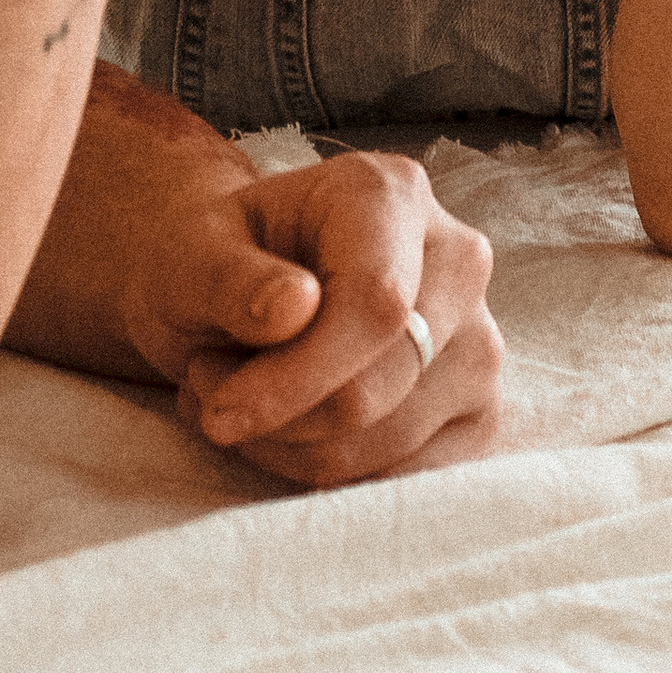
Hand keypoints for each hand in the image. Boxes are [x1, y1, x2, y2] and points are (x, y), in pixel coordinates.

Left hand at [123, 148, 501, 487]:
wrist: (237, 290)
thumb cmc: (215, 261)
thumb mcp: (192, 251)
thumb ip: (231, 275)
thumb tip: (295, 307)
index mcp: (391, 194)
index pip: (377, 303)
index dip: (300, 375)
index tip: (222, 412)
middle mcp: (457, 258)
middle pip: (384, 382)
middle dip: (283, 415)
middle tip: (209, 389)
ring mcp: (479, 338)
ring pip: (392, 441)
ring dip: (295, 447)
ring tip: (239, 398)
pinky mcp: (478, 409)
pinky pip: (409, 477)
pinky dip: (333, 476)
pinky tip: (287, 431)